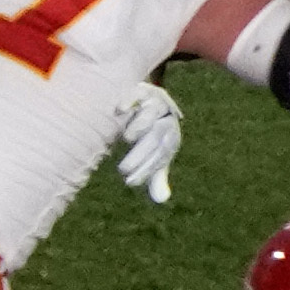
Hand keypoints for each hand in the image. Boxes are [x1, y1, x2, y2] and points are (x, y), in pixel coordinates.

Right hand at [100, 81, 182, 205]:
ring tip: (126, 139)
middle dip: (141, 154)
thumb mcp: (154, 154)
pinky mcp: (141, 89)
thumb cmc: (149, 134)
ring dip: (141, 125)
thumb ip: (155, 175)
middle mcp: (165, 118)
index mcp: (170, 136)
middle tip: (122, 170)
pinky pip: (138, 92)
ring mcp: (154, 102)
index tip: (129, 182)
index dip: (147, 169)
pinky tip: (119, 110)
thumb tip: (162, 200)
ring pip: (152, 112)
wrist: (149, 99)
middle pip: (157, 135)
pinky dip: (130, 100)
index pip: (162, 153)